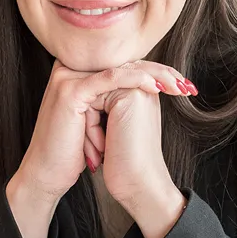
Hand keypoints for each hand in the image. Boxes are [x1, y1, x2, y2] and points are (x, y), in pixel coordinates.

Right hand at [6, 60, 193, 237]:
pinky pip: (109, 79)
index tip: (182, 84)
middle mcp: (70, 69)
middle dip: (160, 73)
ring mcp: (68, 78)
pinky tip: (156, 86)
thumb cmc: (74, 151)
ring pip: (120, 70)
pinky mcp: (71, 91)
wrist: (49, 173)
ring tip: (179, 87)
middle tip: (187, 85)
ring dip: (155, 77)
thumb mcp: (99, 122)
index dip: (154, 72)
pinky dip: (136, 81)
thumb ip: (115, 100)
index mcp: (77, 73)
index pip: (123, 65)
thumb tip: (147, 88)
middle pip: (124, 64)